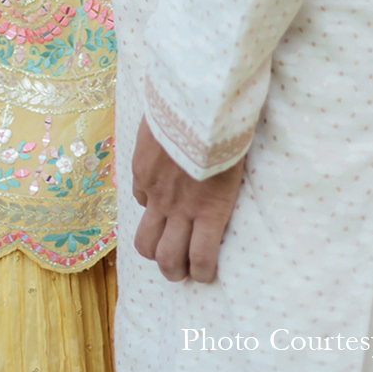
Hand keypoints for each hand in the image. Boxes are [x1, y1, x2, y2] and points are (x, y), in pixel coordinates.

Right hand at [132, 117, 245, 283]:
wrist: (197, 98)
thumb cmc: (227, 131)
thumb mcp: (234, 169)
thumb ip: (218, 195)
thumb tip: (211, 206)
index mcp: (212, 210)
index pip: (202, 260)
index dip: (202, 273)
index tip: (204, 272)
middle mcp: (182, 208)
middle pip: (168, 260)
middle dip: (174, 271)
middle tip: (179, 268)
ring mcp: (157, 192)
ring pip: (145, 241)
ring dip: (152, 248)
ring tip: (160, 244)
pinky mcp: (140, 172)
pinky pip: (138, 198)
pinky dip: (146, 201)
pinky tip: (155, 192)